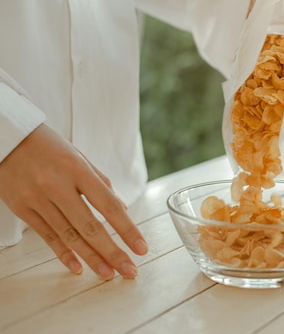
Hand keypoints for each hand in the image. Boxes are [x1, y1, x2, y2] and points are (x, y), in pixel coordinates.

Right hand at [0, 124, 147, 279]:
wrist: (7, 139)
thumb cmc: (49, 146)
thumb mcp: (80, 156)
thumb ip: (101, 182)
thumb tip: (122, 209)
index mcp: (77, 169)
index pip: (109, 206)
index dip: (127, 230)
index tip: (141, 247)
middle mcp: (57, 186)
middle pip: (90, 227)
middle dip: (113, 252)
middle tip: (129, 271)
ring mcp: (37, 199)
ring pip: (69, 236)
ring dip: (91, 258)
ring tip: (108, 274)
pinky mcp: (22, 209)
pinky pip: (47, 236)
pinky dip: (64, 253)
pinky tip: (78, 267)